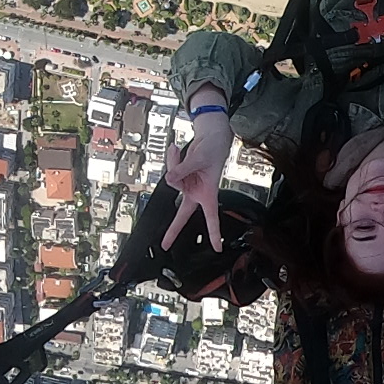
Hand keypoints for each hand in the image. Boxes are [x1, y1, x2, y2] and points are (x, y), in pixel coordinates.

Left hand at [161, 111, 231, 250]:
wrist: (210, 137)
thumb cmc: (213, 149)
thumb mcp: (198, 159)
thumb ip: (181, 171)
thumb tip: (168, 179)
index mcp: (207, 193)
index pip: (211, 217)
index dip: (214, 233)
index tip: (216, 247)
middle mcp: (196, 192)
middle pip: (183, 214)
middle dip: (174, 229)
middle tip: (166, 244)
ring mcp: (187, 185)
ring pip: (172, 182)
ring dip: (173, 166)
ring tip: (179, 154)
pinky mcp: (180, 177)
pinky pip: (169, 172)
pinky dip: (171, 161)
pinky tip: (175, 152)